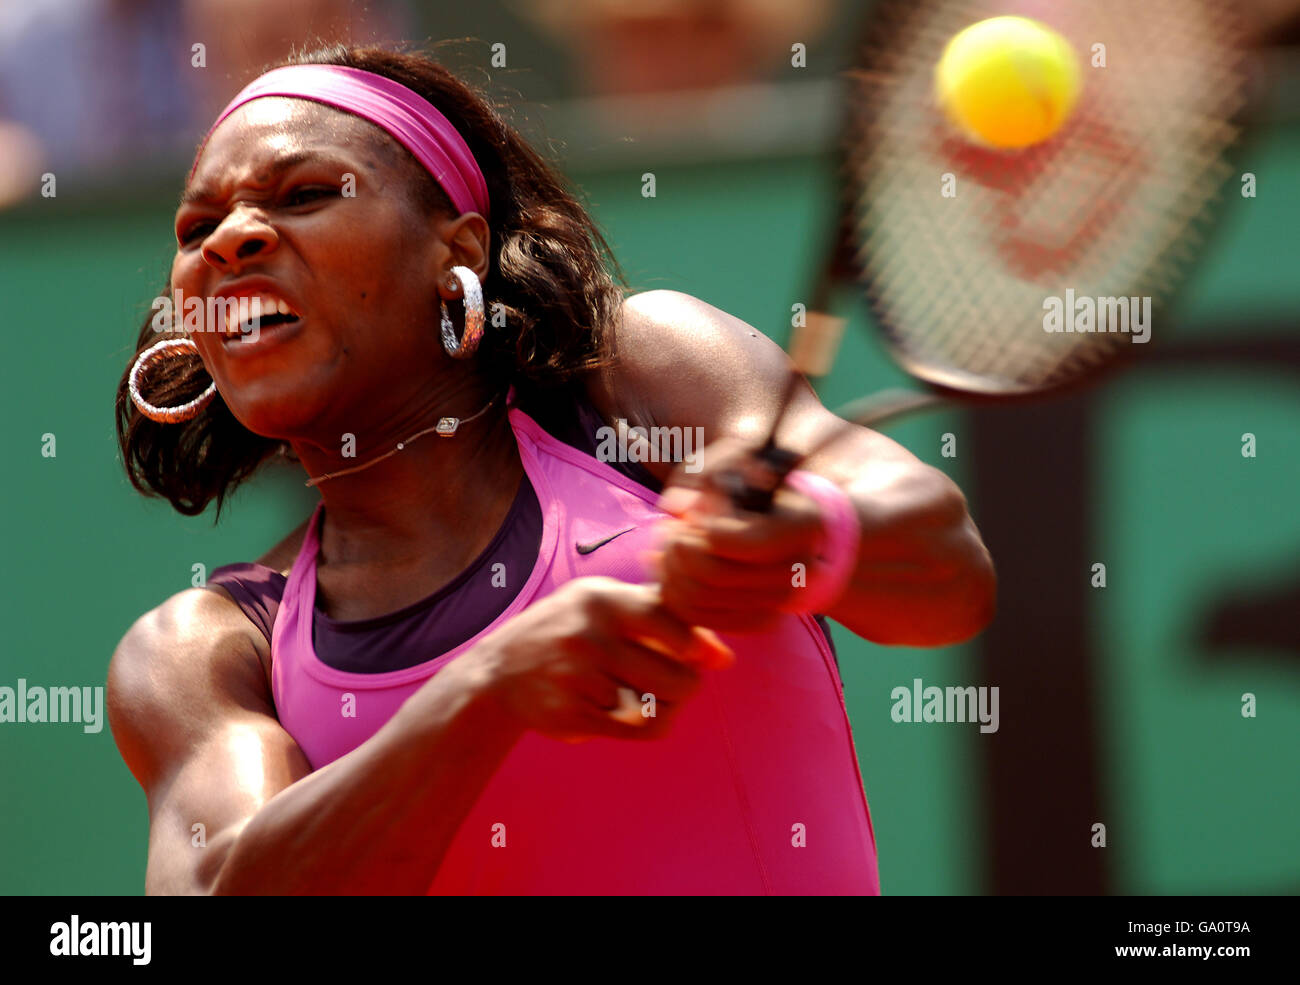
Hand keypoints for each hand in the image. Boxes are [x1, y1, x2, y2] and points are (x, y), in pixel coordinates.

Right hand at [469, 576, 733, 742]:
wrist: (499, 672)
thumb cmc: (569, 629)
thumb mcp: (605, 603)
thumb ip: (664, 616)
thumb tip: (724, 657)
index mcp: (601, 599)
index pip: (674, 623)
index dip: (695, 645)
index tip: (690, 652)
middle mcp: (589, 636)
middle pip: (677, 675)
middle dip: (688, 683)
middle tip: (678, 680)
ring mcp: (579, 678)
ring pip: (660, 707)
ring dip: (669, 706)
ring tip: (658, 695)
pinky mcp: (573, 715)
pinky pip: (639, 729)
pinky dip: (650, 724)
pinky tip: (640, 712)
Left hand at [649, 437, 831, 633]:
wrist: (784, 517)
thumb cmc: (757, 481)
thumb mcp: (737, 459)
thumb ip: (704, 473)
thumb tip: (674, 507)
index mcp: (804, 525)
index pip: (738, 542)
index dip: (701, 528)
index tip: (690, 512)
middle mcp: (801, 569)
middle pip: (714, 574)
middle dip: (677, 550)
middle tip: (668, 531)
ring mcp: (782, 600)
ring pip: (701, 599)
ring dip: (670, 572)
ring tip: (667, 547)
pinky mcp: (760, 620)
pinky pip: (703, 619)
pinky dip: (676, 595)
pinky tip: (672, 569)